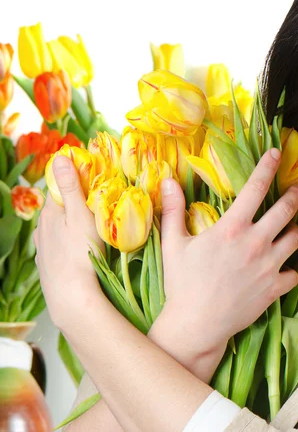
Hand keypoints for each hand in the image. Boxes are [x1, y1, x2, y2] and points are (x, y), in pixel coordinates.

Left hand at [33, 156, 104, 330]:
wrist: (71, 297)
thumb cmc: (80, 254)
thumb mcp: (80, 215)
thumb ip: (71, 187)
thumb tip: (60, 157)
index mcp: (50, 212)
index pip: (59, 185)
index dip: (76, 178)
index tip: (94, 176)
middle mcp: (42, 228)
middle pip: (59, 207)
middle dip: (75, 201)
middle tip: (99, 201)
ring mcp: (43, 247)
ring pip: (57, 227)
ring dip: (71, 223)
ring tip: (91, 225)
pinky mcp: (48, 264)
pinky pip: (58, 245)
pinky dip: (68, 241)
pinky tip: (80, 247)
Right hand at [158, 148, 297, 351]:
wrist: (196, 325)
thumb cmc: (181, 283)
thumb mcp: (174, 244)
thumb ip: (173, 210)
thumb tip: (168, 180)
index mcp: (232, 228)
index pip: (256, 188)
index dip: (268, 167)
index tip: (276, 153)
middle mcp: (256, 242)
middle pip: (286, 210)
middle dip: (296, 195)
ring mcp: (269, 266)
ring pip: (295, 238)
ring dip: (292, 230)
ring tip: (286, 230)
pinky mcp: (275, 288)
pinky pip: (293, 272)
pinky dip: (288, 269)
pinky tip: (280, 268)